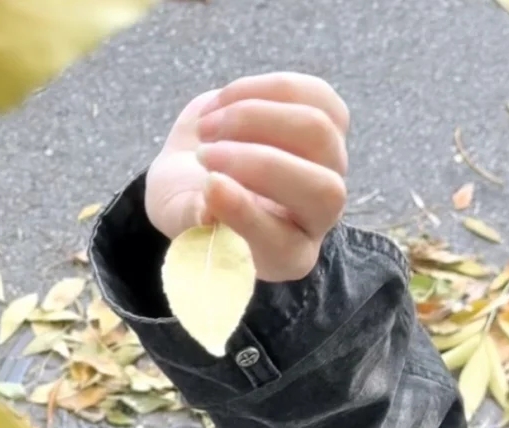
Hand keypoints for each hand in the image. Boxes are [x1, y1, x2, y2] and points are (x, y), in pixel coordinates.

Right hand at [145, 73, 349, 282]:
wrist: (196, 164)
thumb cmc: (187, 200)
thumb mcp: (177, 218)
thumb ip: (191, 219)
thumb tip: (207, 211)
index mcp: (286, 257)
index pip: (284, 243)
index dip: (247, 214)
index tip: (208, 185)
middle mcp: (321, 216)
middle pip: (322, 190)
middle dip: (258, 164)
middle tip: (203, 155)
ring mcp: (332, 164)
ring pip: (316, 131)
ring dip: (252, 119)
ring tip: (204, 128)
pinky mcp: (329, 118)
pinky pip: (310, 93)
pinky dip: (259, 90)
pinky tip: (221, 103)